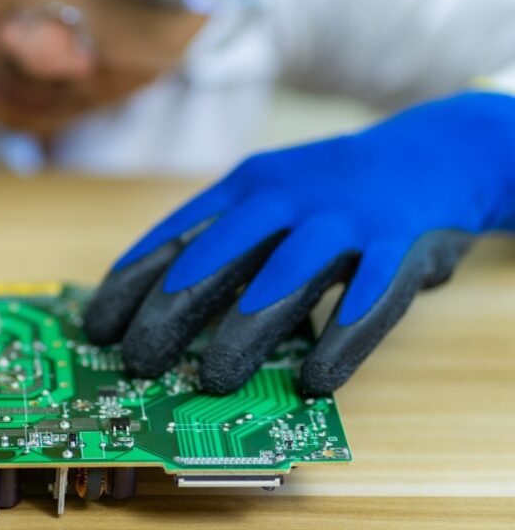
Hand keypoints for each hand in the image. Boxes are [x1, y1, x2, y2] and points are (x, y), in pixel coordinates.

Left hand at [85, 90, 514, 394]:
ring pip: (286, 276)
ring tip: (212, 379)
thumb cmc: (329, 192)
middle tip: (136, 361)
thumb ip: (223, 242)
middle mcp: (286, 195)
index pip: (175, 235)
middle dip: (170, 311)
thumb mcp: (267, 197)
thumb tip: (154, 304)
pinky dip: (342, 338)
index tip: (96, 325)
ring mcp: (343, 217)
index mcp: (245, 185)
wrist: (433, 150)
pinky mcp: (399, 243)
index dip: (132, 282)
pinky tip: (314, 379)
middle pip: (217, 255)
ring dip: (246, 330)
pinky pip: (370, 296)